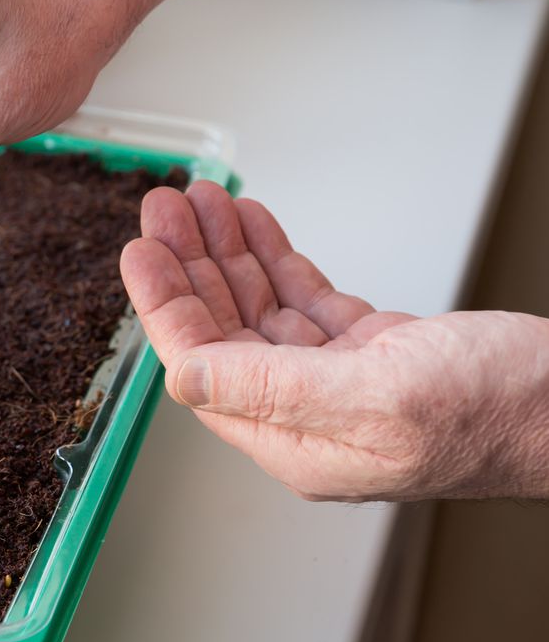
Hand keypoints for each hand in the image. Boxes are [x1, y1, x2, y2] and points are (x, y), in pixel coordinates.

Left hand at [119, 182, 548, 501]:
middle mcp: (309, 417)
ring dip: (228, 253)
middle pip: (223, 333)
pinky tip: (253, 225)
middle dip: (189, 265)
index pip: (202, 368)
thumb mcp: (377, 396)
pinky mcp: (374, 355)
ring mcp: (341, 384)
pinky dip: (277, 259)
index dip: (164, 305)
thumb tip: (183, 380)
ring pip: (260, 311)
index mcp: (296, 441)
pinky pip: (303, 301)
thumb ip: (271, 389)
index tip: (139, 251)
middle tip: (165, 207)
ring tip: (203, 200)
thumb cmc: (503, 410)